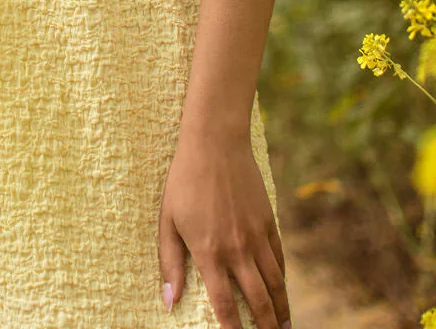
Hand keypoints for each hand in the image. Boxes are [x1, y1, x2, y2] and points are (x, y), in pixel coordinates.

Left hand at [157, 125, 289, 328]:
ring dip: (281, 310)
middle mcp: (237, 250)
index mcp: (209, 252)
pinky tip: (281, 290)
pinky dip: (282, 279)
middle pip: (259, 302)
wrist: (214, 143)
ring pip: (275, 284)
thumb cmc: (184, 180)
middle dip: (267, 327)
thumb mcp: (167, 220)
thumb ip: (169, 262)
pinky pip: (279, 258)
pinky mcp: (268, 221)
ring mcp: (256, 236)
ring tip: (284, 328)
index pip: (225, 305)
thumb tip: (169, 301)